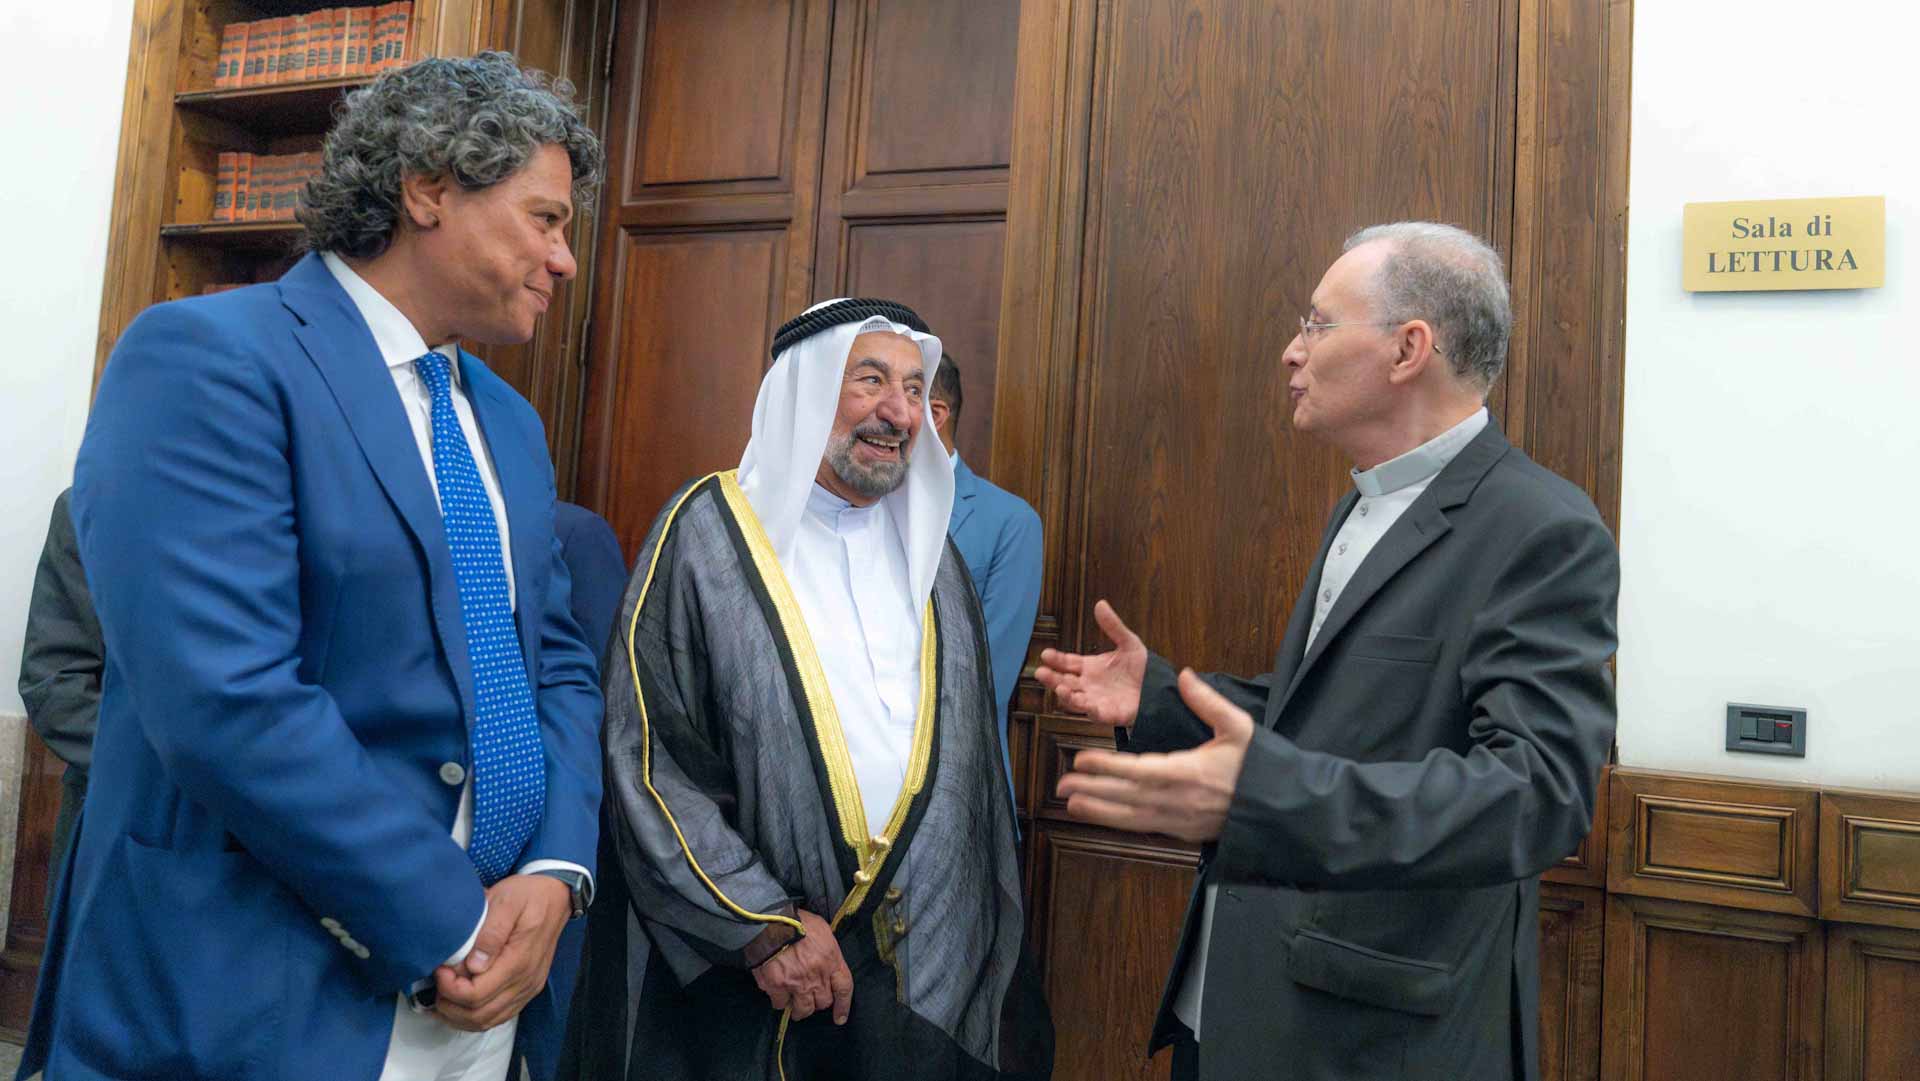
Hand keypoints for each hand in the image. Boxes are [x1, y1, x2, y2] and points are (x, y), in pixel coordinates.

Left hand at [432, 873, 571, 1031]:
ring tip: (443, 994)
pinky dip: (474, 1017)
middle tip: (437, 982)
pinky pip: (498, 1017)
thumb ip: (491, 932)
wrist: (556, 896)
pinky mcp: (527, 990)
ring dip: (459, 1015)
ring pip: (486, 1021)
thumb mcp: (506, 901)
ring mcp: (527, 989)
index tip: (439, 969)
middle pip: (478, 1014)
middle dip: (449, 1005)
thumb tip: (474, 965)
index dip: (450, 988)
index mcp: (519, 961)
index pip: (476, 995)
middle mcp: (525, 982)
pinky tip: (459, 1003)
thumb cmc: (527, 895)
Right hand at [752, 909, 851, 1024]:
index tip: (840, 1018)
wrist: (770, 921)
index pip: (844, 988)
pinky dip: (779, 1001)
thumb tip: (826, 959)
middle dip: (818, 1002)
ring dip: (800, 1008)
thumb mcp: (822, 929)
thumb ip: (827, 948)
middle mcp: (817, 976)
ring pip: (803, 1009)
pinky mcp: (777, 987)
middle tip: (810, 997)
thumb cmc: (797, 920)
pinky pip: (780, 1004)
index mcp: (831, 960)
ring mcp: (797, 984)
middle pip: (823, 1002)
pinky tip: (777, 994)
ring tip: (795, 1004)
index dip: (843, 1006)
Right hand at [1035, 600, 1147, 726]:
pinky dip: (1088, 709)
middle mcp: (1089, 685)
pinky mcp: (1108, 714)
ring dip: (1065, 695)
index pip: (1067, 663)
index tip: (1045, 654)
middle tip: (1040, 672)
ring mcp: (1096, 700)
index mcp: (1090, 668)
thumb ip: (1113, 626)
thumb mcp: (1128, 642)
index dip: (1056, 660)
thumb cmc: (1141, 668)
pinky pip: (1095, 713)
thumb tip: (1100, 603)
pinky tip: (1084, 702)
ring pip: (1074, 700)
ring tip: (1059, 687)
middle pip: (1064, 682)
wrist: (1159, 688)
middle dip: (1051, 678)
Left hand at [1055, 669, 1253, 841]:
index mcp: (1188, 772)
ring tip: (1071, 802)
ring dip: (1099, 811)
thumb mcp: (1238, 728)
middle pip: (1127, 796)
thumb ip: (1207, 702)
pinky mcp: (1180, 832)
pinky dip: (1119, 823)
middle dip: (1093, 789)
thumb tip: (1185, 675)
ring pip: (1131, 818)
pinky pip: (1143, 828)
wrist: (1276, 809)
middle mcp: (1178, 800)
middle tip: (1063, 783)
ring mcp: (1178, 821)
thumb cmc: (1257, 766)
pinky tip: (1100, 815)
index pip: (1138, 769)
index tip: (1081, 758)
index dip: (1107, 766)